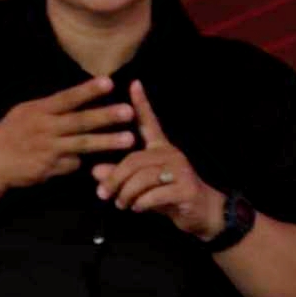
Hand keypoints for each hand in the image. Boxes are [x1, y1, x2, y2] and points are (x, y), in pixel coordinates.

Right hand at [0, 77, 134, 188]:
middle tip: (129, 112)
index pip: (66, 98)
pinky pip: (71, 164)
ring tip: (129, 139)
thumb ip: (50, 108)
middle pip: (79, 121)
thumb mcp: (23, 113)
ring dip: (106, 142)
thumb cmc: (9, 134)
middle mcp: (44, 129)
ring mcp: (46, 150)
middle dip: (105, 116)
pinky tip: (84, 162)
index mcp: (38, 111)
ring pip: (82, 144)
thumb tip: (78, 99)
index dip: (87, 90)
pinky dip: (79, 162)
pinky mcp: (47, 169)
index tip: (109, 82)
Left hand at [91, 80, 225, 239]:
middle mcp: (170, 154)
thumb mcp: (139, 186)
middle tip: (104, 195)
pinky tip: (138, 208)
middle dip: (114, 179)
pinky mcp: (185, 188)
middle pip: (133, 160)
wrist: (201, 214)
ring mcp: (180, 170)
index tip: (133, 83)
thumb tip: (95, 170)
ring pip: (141, 178)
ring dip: (126, 194)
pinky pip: (154, 194)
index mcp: (160, 149)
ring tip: (122, 204)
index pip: (150, 123)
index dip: (142, 104)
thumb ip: (119, 177)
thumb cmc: (167, 197)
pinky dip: (141, 203)